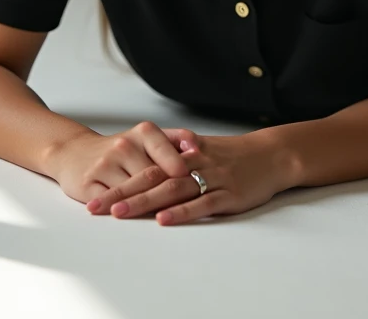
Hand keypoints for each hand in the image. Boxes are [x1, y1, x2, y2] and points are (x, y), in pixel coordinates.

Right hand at [46, 121, 199, 203]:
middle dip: (167, 192)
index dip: (177, 165)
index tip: (189, 176)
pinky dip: (124, 211)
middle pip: (151, 174)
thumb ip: (174, 139)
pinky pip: (111, 201)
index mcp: (142, 133)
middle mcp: (123, 146)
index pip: (164, 151)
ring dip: (148, 205)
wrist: (76, 153)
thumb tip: (198, 147)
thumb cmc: (120, 149)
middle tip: (185, 205)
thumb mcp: (146, 137)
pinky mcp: (89, 185)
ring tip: (164, 217)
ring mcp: (105, 165)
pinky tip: (133, 218)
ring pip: (132, 190)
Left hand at [86, 128, 295, 223]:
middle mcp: (194, 164)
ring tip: (119, 213)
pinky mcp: (228, 195)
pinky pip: (202, 203)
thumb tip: (150, 161)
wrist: (272, 154)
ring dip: (144, 202)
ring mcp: (211, 179)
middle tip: (95, 208)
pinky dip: (182, 212)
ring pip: (173, 190)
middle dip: (122, 193)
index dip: (120, 181)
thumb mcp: (205, 147)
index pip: (146, 167)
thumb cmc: (237, 154)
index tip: (94, 193)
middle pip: (152, 178)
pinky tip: (164, 219)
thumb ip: (178, 154)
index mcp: (186, 153)